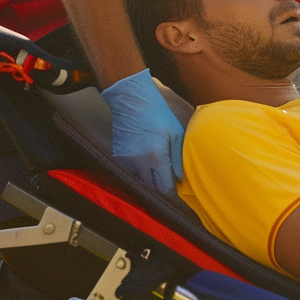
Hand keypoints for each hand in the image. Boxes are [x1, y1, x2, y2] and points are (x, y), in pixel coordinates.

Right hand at [102, 69, 184, 195]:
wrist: (131, 99)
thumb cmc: (157, 113)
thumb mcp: (175, 133)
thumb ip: (178, 158)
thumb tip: (181, 178)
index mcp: (155, 157)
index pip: (164, 188)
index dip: (173, 197)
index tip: (180, 200)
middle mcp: (138, 162)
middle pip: (151, 189)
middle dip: (162, 192)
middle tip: (173, 192)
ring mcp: (126, 160)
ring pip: (140, 182)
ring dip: (151, 183)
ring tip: (161, 180)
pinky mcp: (119, 155)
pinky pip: (131, 172)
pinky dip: (141, 174)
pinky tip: (149, 168)